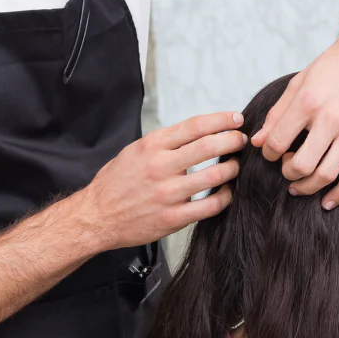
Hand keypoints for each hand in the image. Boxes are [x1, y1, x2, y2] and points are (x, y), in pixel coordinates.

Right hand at [81, 112, 246, 251]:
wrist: (97, 216)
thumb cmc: (116, 182)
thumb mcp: (134, 151)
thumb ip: (164, 143)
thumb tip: (196, 134)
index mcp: (151, 145)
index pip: (195, 126)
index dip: (220, 120)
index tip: (236, 119)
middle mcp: (160, 166)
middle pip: (209, 146)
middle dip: (232, 141)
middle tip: (242, 140)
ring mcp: (168, 193)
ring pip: (214, 176)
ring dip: (232, 168)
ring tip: (236, 165)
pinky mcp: (173, 218)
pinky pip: (210, 206)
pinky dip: (224, 197)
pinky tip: (226, 192)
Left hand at [250, 25, 338, 207]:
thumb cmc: (334, 66)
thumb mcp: (299, 83)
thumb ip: (277, 114)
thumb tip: (259, 142)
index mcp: (307, 101)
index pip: (278, 142)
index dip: (269, 153)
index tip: (270, 152)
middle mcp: (331, 118)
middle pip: (302, 164)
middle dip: (287, 173)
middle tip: (285, 169)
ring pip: (328, 174)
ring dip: (308, 186)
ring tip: (299, 184)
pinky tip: (328, 201)